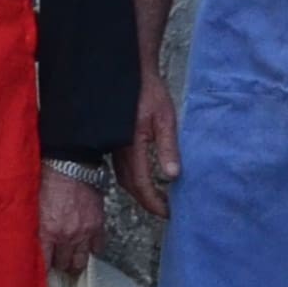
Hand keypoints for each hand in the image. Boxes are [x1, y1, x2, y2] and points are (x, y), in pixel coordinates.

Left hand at [41, 166, 104, 279]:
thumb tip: (24, 240)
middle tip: (54, 265)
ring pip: (81, 261)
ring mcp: (85, 232)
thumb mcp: (31, 204)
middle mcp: (67, 236)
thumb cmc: (46, 178)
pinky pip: (98, 247)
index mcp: (47, 232)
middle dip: (58, 266)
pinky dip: (92, 250)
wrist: (70, 162)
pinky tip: (86, 249)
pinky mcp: (98, 224)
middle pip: (63, 264)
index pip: (44, 263)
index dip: (41, 271)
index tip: (38, 276)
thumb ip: (30, 225)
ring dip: (74, 263)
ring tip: (69, 263)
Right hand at [121, 75, 178, 214]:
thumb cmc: (150, 93)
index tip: (167, 212)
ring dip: (140, 192)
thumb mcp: (165, 118)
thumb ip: (168, 148)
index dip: (153, 201)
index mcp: (132, 146)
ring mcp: (114, 146)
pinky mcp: (115, 142)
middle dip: (147, 201)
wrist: (131, 73)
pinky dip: (134, 179)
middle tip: (165, 210)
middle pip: (130, 185)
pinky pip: (122, 168)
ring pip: (124, 178)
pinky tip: (146, 179)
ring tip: (158, 199)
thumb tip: (173, 175)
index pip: (141, 183)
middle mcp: (119, 150)